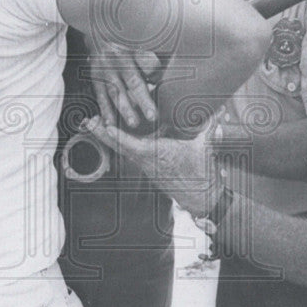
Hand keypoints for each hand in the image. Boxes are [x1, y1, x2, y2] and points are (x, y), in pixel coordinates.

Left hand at [83, 115, 221, 216]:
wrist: (201, 198)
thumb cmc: (202, 174)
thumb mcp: (206, 149)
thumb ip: (209, 128)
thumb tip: (219, 109)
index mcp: (159, 156)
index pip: (135, 146)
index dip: (119, 137)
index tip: (106, 127)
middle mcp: (148, 161)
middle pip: (120, 146)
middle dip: (103, 133)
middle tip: (87, 121)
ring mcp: (146, 165)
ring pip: (122, 149)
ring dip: (107, 136)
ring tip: (93, 123)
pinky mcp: (147, 167)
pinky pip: (128, 152)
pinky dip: (118, 142)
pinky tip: (110, 133)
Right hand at [85, 42, 160, 127]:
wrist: (96, 39)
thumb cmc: (124, 49)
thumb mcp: (137, 48)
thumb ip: (150, 62)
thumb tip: (159, 79)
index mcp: (132, 51)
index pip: (146, 61)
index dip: (154, 72)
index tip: (161, 84)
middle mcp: (118, 61)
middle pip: (132, 80)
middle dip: (142, 99)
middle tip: (152, 116)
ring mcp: (105, 71)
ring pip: (116, 92)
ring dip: (124, 109)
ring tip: (134, 124)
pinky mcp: (95, 80)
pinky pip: (101, 97)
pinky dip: (105, 111)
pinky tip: (110, 124)